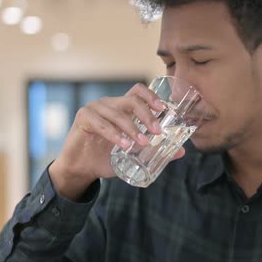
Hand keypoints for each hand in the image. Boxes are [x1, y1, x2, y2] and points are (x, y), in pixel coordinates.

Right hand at [48, 83, 185, 199]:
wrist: (81, 169)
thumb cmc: (106, 158)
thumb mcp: (133, 155)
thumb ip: (154, 150)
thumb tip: (181, 151)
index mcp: (121, 107)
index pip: (138, 91)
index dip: (151, 96)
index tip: (164, 109)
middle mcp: (109, 104)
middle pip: (132, 100)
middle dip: (147, 115)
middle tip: (157, 132)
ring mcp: (95, 108)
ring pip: (118, 113)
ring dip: (132, 129)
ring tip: (143, 143)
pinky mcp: (83, 117)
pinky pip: (101, 123)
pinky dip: (115, 134)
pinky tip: (124, 145)